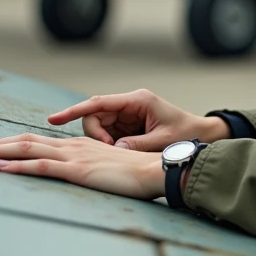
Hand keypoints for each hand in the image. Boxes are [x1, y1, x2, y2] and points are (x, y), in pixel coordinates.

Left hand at [0, 132, 164, 199]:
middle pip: (26, 141)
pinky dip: (19, 166)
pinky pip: (42, 167)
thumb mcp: (107, 168)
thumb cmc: (135, 173)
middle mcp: (71, 147)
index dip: (12, 144)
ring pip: (28, 150)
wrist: (153, 170)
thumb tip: (79, 175)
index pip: (37, 142)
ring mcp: (73, 157)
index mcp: (77, 146)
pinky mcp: (78, 171)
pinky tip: (1, 167)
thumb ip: (90, 168)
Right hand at [47, 89, 229, 150]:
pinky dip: (108, 145)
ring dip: (102, 142)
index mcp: (136, 101)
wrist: (201, 134)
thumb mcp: (160, 141)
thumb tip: (113, 151)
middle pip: (94, 116)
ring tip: (119, 154)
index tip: (54, 119)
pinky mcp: (128, 126)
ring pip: (99, 127)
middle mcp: (129, 105)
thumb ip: (135, 145)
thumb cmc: (184, 134)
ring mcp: (127, 115)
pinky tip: (118, 153)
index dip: (73, 111)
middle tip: (110, 150)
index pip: (98, 103)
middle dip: (95, 135)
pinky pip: (108, 134)